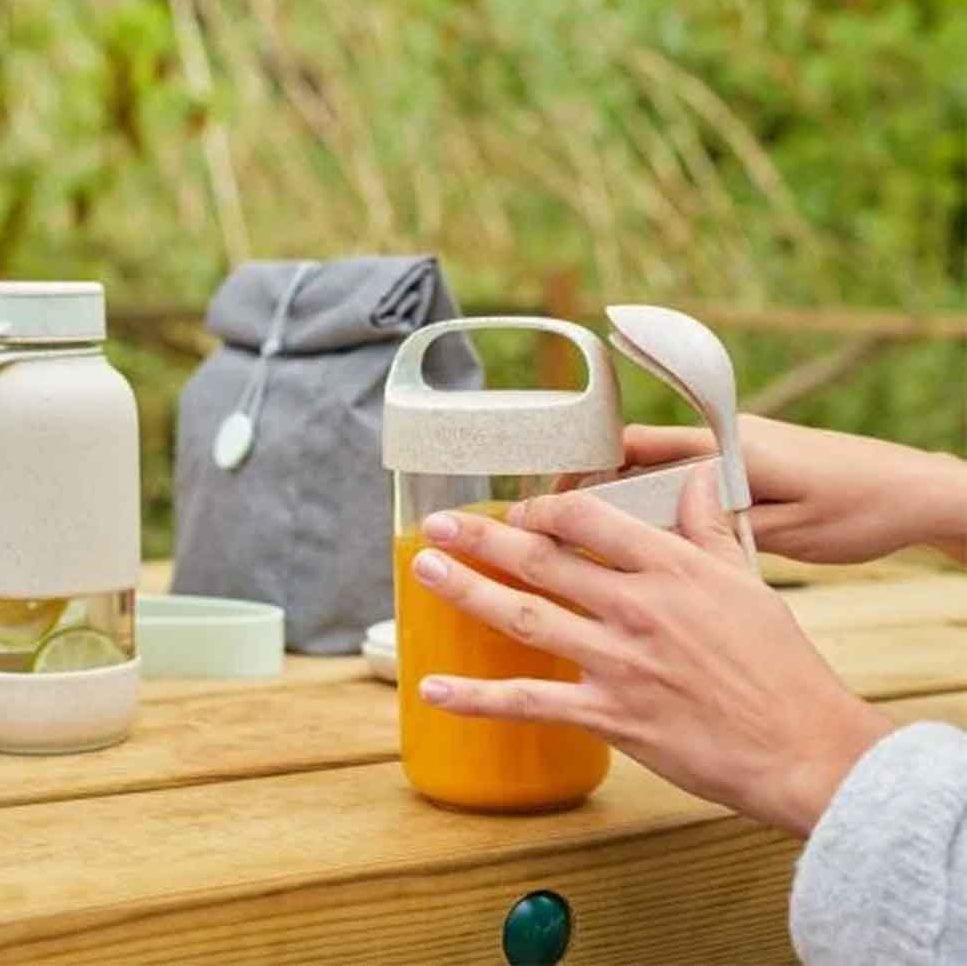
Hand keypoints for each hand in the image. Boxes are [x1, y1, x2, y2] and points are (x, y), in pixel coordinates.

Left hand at [412, 465, 893, 836]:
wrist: (800, 746)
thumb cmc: (779, 663)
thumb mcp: (748, 579)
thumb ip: (708, 527)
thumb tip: (693, 477)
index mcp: (671, 567)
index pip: (588, 520)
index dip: (542, 510)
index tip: (517, 511)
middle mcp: (637, 607)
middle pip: (542, 561)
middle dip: (483, 539)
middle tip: (436, 525)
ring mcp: (619, 662)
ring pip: (526, 617)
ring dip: (468, 592)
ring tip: (424, 570)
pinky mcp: (611, 716)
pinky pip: (531, 701)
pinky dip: (478, 698)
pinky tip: (433, 689)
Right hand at [590, 414, 965, 564]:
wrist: (915, 489)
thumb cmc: (859, 509)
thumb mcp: (787, 532)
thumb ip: (721, 530)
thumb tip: (660, 538)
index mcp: (728, 449)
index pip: (637, 446)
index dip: (588, 469)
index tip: (555, 497)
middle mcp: (727, 439)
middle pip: (640, 454)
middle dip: (596, 483)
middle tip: (560, 521)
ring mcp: (738, 448)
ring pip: (663, 467)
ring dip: (628, 494)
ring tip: (597, 534)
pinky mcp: (752, 463)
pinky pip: (690, 476)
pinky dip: (662, 498)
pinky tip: (653, 532)